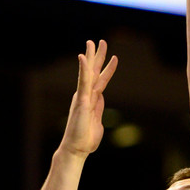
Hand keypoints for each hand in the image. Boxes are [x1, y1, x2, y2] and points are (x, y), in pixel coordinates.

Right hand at [62, 40, 117, 157]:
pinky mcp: (81, 101)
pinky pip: (83, 82)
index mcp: (92, 99)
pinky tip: (82, 57)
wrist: (76, 149)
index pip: (101, 80)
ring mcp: (83, 96)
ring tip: (91, 42)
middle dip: (98, 56)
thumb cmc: (86, 138)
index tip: (113, 57)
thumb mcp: (98, 121)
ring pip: (88, 72)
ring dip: (90, 57)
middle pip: (94, 71)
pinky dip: (83, 69)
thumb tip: (101, 98)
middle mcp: (86, 95)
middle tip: (101, 41)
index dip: (107, 69)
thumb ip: (99, 108)